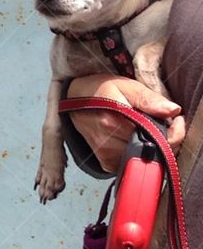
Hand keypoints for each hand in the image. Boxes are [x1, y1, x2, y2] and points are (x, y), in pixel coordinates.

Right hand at [67, 74, 183, 172]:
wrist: (73, 98)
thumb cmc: (99, 89)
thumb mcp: (125, 85)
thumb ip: (148, 98)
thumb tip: (172, 110)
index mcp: (115, 120)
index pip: (157, 138)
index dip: (173, 133)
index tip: (176, 122)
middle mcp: (109, 140)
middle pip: (152, 150)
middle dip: (162, 138)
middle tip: (158, 123)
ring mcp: (106, 153)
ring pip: (143, 158)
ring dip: (150, 147)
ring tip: (142, 129)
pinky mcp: (105, 161)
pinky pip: (131, 163)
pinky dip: (136, 154)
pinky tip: (131, 140)